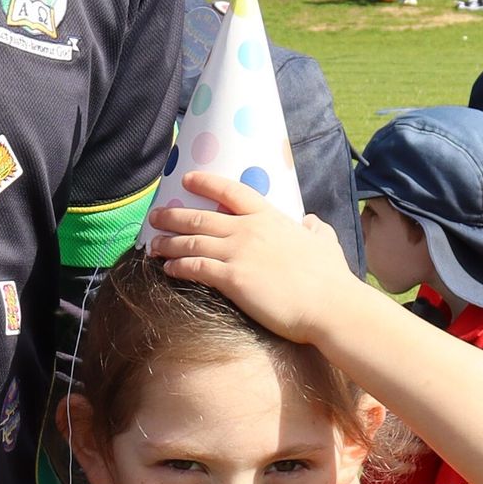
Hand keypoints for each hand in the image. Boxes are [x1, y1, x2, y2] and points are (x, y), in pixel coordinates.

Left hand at [148, 172, 357, 344]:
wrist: (329, 304)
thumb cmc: (330, 278)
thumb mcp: (325, 242)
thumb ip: (314, 229)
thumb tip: (311, 222)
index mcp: (269, 217)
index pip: (231, 191)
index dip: (206, 182)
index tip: (186, 178)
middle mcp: (249, 230)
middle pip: (201, 216)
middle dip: (173, 216)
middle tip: (155, 217)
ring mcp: (238, 253)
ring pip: (192, 242)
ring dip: (168, 243)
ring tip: (152, 245)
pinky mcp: (232, 279)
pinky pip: (195, 268)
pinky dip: (178, 267)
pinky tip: (167, 269)